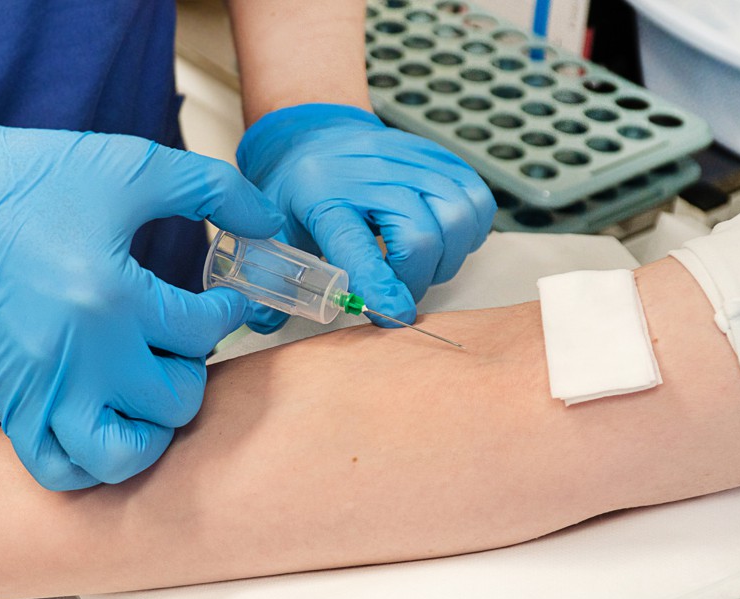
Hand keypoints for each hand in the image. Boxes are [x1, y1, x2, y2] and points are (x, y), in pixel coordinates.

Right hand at [0, 104, 283, 489]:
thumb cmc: (32, 180)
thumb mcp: (132, 165)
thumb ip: (213, 189)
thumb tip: (270, 221)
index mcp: (113, 295)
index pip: (204, 331)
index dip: (228, 311)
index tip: (222, 300)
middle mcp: (81, 356)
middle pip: (178, 401)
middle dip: (195, 369)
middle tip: (181, 339)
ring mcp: (43, 389)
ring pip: (122, 457)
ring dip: (154, 430)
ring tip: (150, 388)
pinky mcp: (11, 404)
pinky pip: (60, 469)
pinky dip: (93, 459)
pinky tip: (109, 414)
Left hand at [236, 103, 494, 331]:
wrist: (314, 134)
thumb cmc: (295, 190)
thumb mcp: (271, 231)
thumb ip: (270, 281)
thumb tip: (262, 323)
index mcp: (322, 193)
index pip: (357, 246)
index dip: (380, 288)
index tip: (392, 316)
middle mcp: (370, 172)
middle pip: (420, 237)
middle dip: (415, 280)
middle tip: (397, 288)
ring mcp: (410, 159)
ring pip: (457, 219)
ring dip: (445, 258)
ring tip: (418, 264)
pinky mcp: (439, 157)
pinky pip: (477, 202)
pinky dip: (467, 233)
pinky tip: (439, 240)